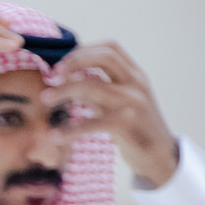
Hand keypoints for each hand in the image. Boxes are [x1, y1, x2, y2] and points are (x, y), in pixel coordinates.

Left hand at [41, 42, 178, 187]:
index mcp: (135, 74)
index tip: (62, 64)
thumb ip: (101, 89)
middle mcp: (136, 83)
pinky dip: (70, 129)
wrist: (160, 156)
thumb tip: (69, 80)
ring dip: (63, 91)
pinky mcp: (127, 125)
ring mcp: (133, 102)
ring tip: (45, 99)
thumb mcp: (121, 102)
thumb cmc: (135, 128)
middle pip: (104, 57)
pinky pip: (92, 122)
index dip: (83, 50)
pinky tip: (55, 135)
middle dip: (74, 62)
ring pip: (92, 86)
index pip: (110, 48)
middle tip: (52, 76)